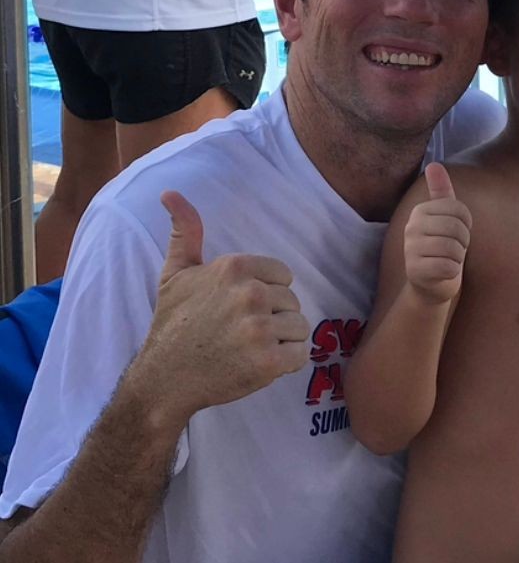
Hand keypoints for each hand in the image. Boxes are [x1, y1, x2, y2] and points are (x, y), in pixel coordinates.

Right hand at [130, 191, 309, 425]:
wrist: (164, 378)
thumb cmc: (174, 323)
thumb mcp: (177, 273)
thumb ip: (186, 232)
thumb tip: (170, 192)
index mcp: (235, 267)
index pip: (284, 275)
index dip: (266, 294)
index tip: (240, 309)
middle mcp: (250, 293)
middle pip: (292, 301)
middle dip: (273, 317)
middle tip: (241, 332)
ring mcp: (259, 328)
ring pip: (299, 327)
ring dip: (281, 340)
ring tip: (250, 347)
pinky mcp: (268, 361)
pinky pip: (301, 355)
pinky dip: (286, 363)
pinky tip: (259, 364)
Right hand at [404, 163, 471, 303]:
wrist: (431, 284)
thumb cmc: (442, 247)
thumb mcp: (444, 218)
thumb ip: (441, 192)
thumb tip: (434, 164)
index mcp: (420, 211)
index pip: (459, 210)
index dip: (466, 224)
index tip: (457, 233)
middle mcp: (411, 228)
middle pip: (457, 228)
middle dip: (463, 242)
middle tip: (454, 249)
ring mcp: (410, 250)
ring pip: (454, 248)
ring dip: (458, 258)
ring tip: (448, 260)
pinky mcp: (415, 271)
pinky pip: (449, 267)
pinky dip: (452, 272)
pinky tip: (443, 273)